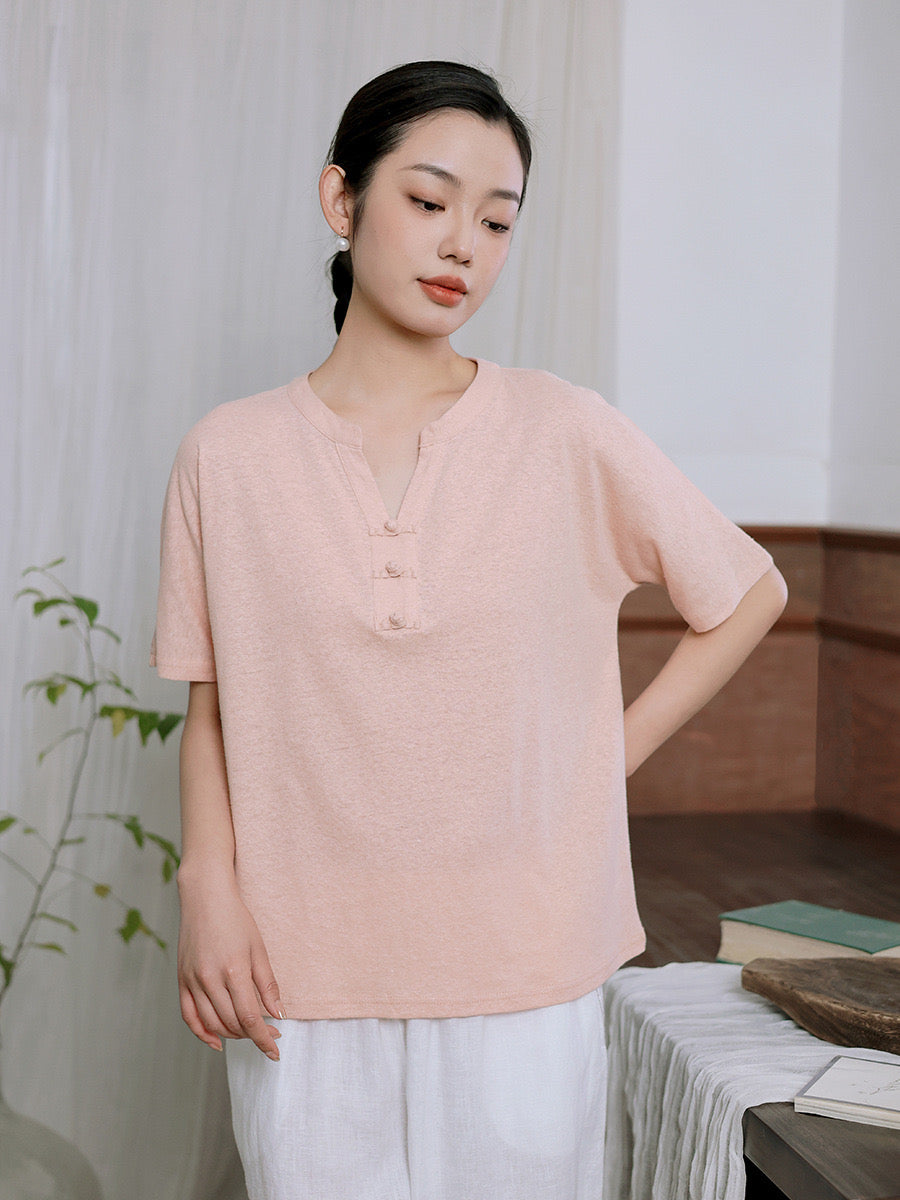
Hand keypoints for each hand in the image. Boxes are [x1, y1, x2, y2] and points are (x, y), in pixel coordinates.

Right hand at [177, 872, 283, 1059]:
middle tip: (270, 1035)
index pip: (250, 1017)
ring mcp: (192, 980)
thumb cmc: (236, 919)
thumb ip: (267, 984)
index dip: (263, 1039)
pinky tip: (216, 1040)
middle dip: (253, 1035)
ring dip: (232, 1035)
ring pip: (212, 1023)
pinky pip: (189, 1016)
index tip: (275, 1051)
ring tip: (249, 1033)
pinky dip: (202, 1033)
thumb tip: (277, 1015)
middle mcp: (209, 979)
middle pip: (231, 1023)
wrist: (205, 897)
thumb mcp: (259, 948)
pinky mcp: (181, 979)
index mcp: (233, 970)